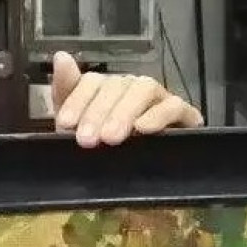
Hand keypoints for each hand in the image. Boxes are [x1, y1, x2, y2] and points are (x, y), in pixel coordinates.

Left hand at [51, 51, 203, 147]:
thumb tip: (62, 57)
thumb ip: (67, 93)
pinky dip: (159, 114)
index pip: (93, 81)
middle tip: (87, 140)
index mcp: (108, 91)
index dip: (78, 100)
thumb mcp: (77, 129)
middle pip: (118, 85)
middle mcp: (134, 90)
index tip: (65, 124)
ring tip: (111, 138)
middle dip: (98, 112)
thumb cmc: (106, 155)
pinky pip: (175, 106)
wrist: (134, 188)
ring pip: (145, 88)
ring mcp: (160, 100)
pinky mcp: (184, 116)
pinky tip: (143, 129)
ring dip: (125, 111)